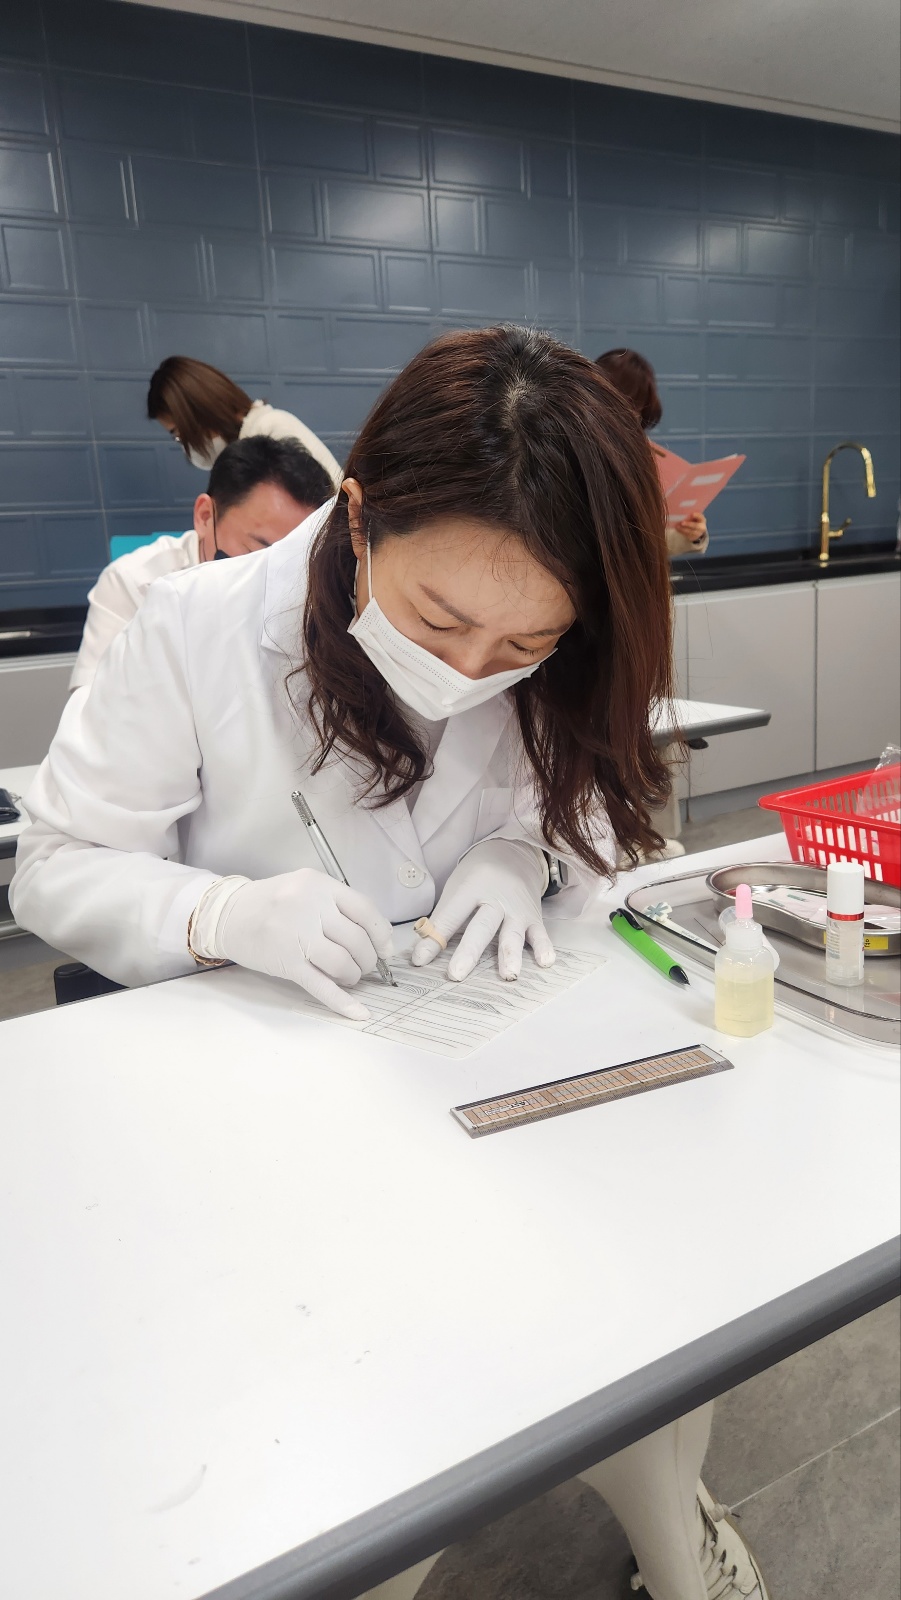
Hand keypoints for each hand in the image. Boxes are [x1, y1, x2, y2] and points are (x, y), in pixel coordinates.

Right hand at [212, 869, 393, 1019]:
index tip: (385, 950)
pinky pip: (321, 985)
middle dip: (367, 960)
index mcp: (319, 885)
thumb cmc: (268, 903)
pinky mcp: (287, 962)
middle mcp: (310, 907)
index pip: (365, 910)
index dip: (381, 934)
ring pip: (343, 963)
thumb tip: (372, 936)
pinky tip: (357, 1012)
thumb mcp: (303, 888)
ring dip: (353, 976)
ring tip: (349, 977)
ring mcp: (297, 935)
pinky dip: (342, 1002)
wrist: (226, 915)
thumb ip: (334, 905)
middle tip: (364, 966)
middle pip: (357, 941)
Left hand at [411, 839, 554, 981]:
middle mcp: (495, 898)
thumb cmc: (478, 876)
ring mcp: (517, 908)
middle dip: (469, 951)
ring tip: (509, 974)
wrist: (513, 853)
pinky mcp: (534, 916)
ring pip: (512, 932)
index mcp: (470, 888)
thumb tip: (421, 955)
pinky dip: (544, 947)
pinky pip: (540, 933)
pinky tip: (545, 962)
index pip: (450, 916)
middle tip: (457, 974)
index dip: (434, 938)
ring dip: (510, 954)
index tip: (420, 960)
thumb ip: (442, 920)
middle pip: (481, 926)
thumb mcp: (456, 889)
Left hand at [675, 511, 707, 545]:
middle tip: (682, 523)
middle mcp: (701, 527)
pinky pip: (686, 535)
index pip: (701, 517)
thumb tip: (684, 511)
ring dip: (683, 529)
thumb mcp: (696, 517)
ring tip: (677, 526)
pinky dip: (681, 532)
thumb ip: (692, 515)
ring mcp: (697, 533)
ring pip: (690, 532)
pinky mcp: (692, 537)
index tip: (692, 514)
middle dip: (689, 524)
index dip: (697, 516)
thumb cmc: (695, 520)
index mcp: (702, 520)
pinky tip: (677, 528)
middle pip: (695, 526)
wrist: (698, 530)